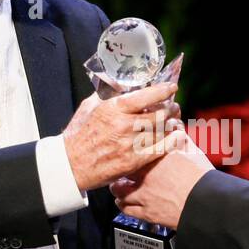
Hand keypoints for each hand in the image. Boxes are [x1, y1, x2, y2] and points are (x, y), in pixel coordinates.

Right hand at [62, 83, 180, 191]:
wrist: (72, 165)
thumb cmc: (79, 135)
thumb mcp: (89, 107)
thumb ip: (106, 94)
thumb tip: (120, 83)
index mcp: (114, 109)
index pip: (146, 95)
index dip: (163, 90)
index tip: (171, 88)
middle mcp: (124, 125)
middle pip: (159, 113)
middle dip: (170, 108)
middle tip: (173, 107)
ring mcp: (130, 144)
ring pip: (162, 130)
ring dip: (172, 124)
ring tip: (174, 120)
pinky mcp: (134, 161)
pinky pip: (161, 149)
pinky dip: (172, 141)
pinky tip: (176, 136)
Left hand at [110, 130, 213, 228]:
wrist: (207, 204)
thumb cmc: (203, 179)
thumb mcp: (193, 152)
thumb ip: (181, 139)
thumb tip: (177, 128)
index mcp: (156, 157)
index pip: (133, 148)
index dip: (129, 149)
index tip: (128, 149)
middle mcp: (147, 174)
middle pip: (122, 169)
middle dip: (120, 169)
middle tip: (121, 168)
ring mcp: (144, 194)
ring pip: (119, 191)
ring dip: (117, 188)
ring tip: (119, 186)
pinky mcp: (146, 212)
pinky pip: (126, 209)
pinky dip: (122, 205)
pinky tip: (123, 202)